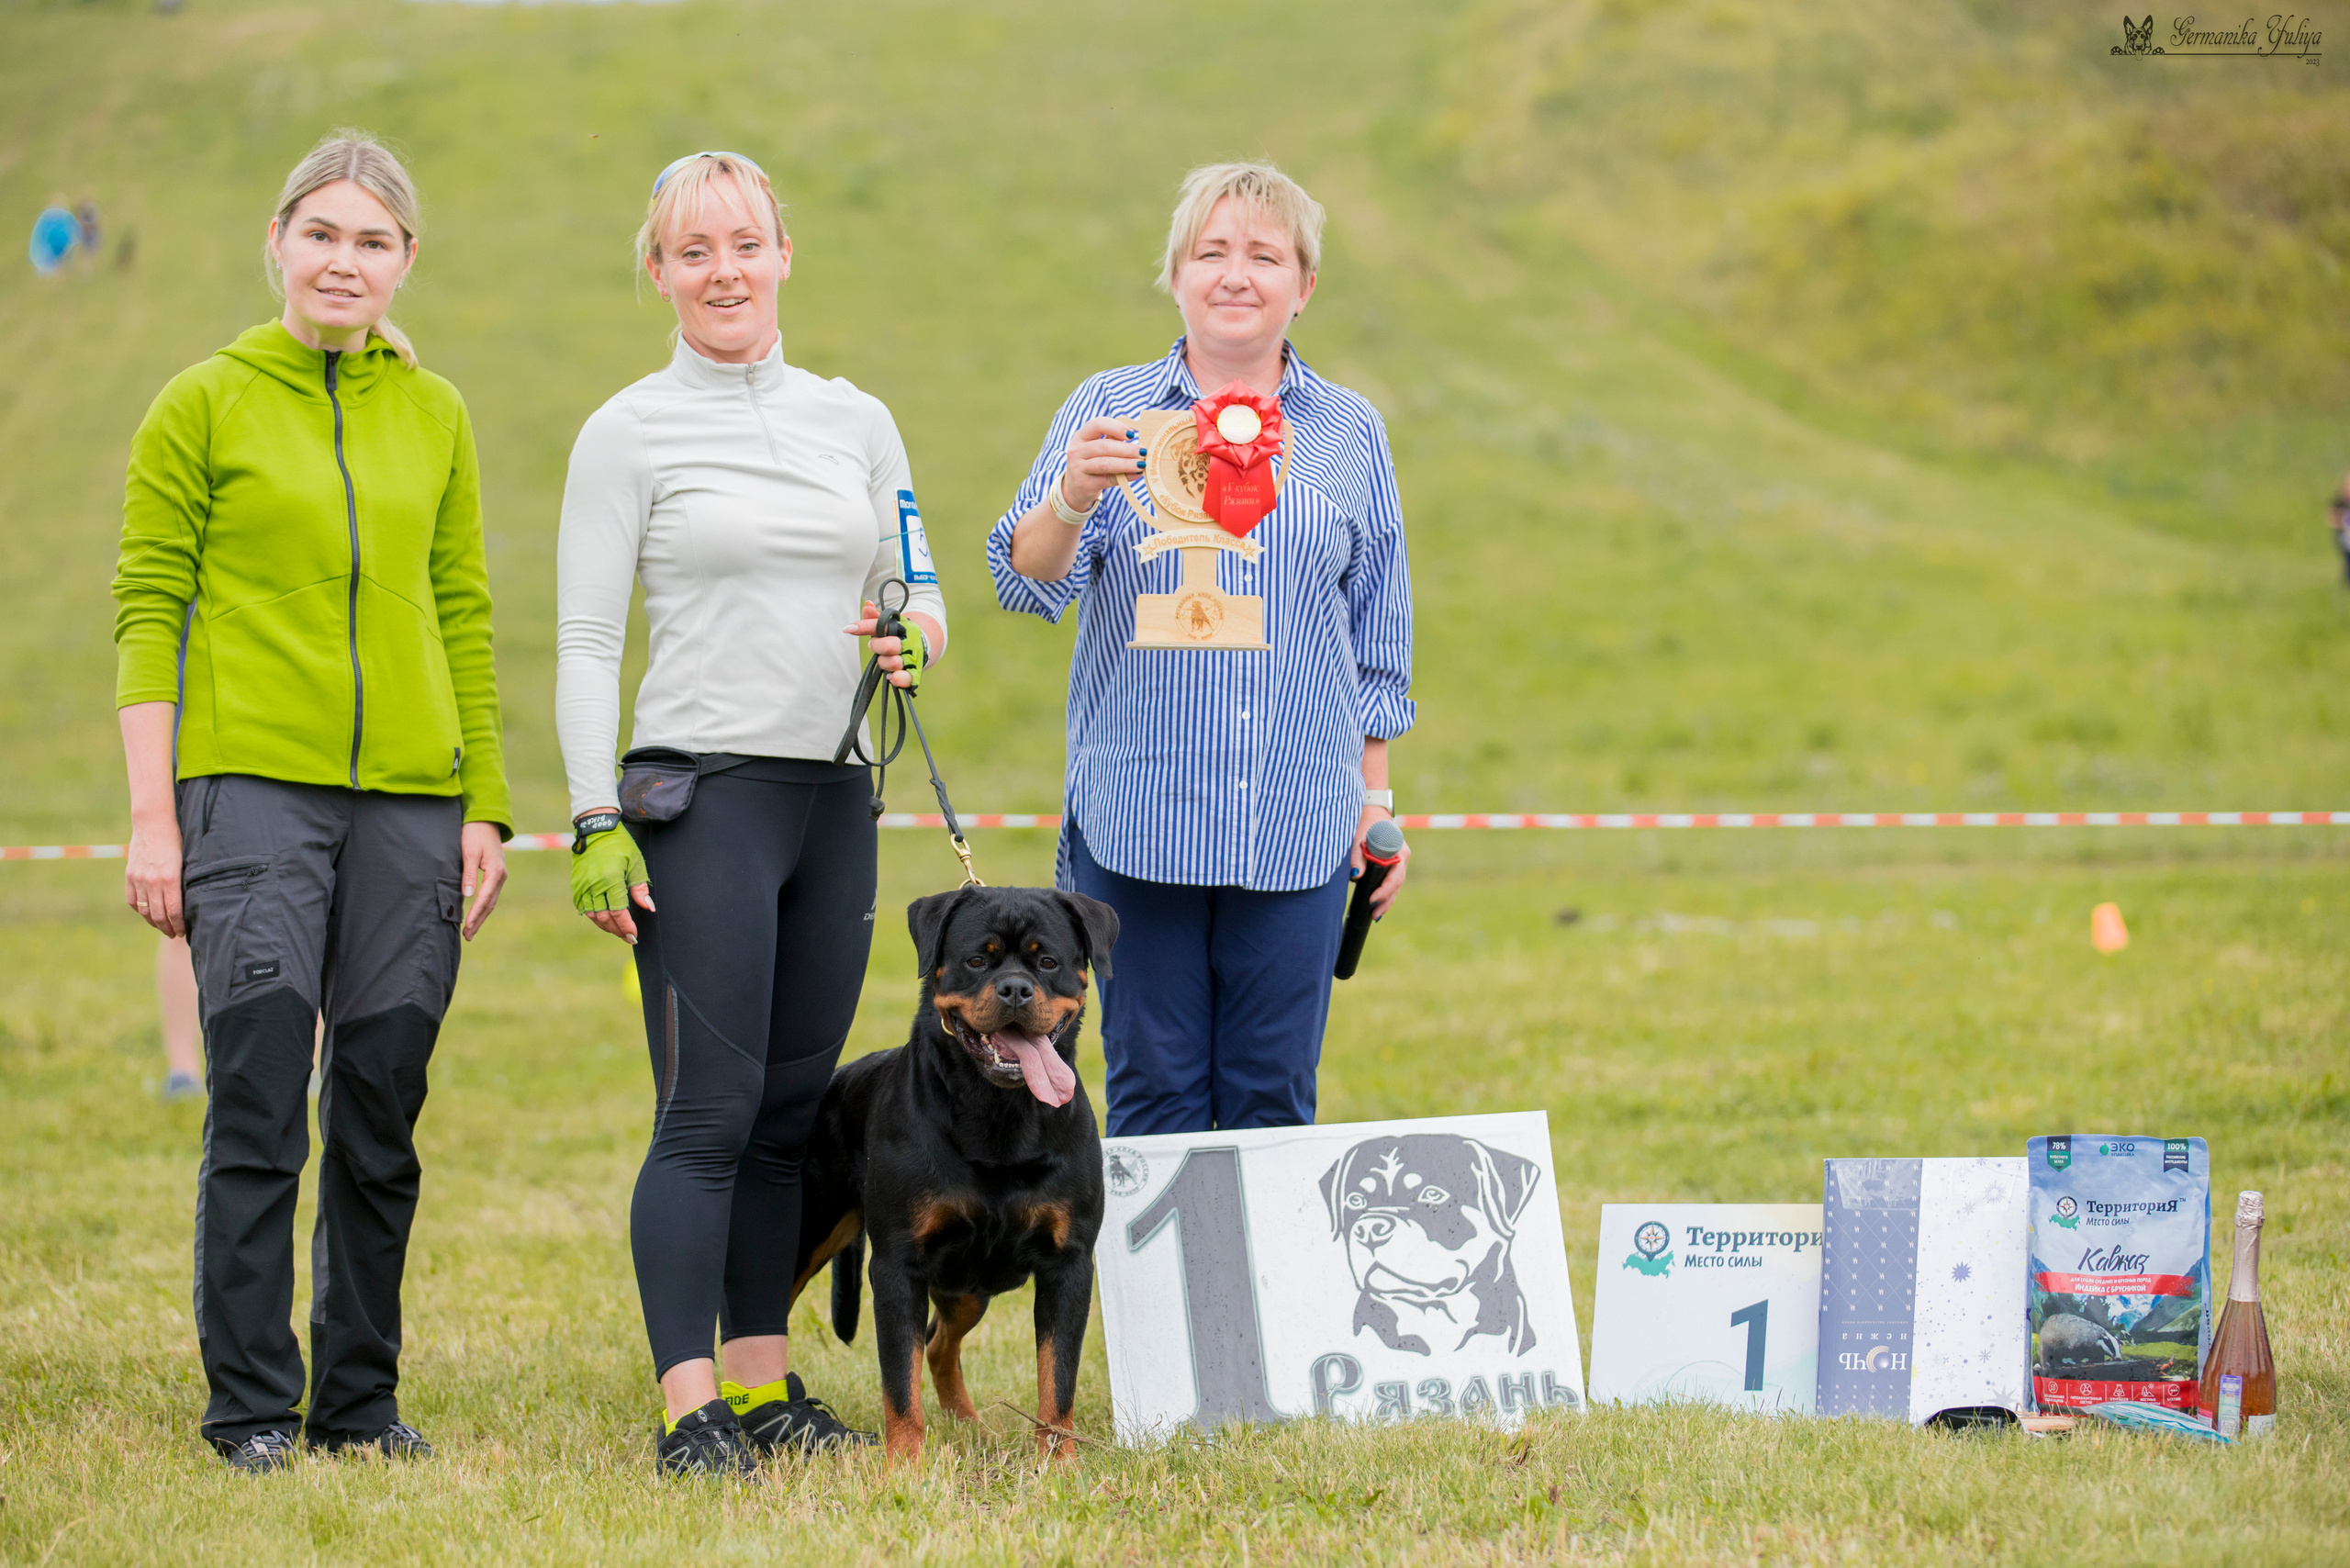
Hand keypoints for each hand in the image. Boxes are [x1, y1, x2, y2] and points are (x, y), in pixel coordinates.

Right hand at [125, 814, 183, 936]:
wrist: (153, 824)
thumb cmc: (176, 841)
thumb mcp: (186, 862)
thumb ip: (184, 882)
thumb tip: (190, 904)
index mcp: (170, 878)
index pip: (174, 911)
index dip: (178, 925)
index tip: (183, 932)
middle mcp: (153, 881)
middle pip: (158, 915)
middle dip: (167, 928)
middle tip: (174, 934)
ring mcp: (139, 879)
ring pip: (145, 910)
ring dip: (154, 922)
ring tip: (162, 927)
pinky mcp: (130, 876)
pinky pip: (133, 900)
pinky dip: (140, 910)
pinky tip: (148, 914)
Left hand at [460, 821, 507, 939]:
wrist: (486, 821)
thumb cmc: (474, 834)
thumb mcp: (468, 852)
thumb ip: (468, 874)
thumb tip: (467, 895)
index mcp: (496, 872)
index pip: (484, 898)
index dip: (475, 914)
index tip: (466, 926)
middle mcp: (501, 876)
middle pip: (490, 904)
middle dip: (478, 921)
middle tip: (467, 936)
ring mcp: (500, 876)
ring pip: (491, 901)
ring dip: (481, 916)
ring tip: (470, 931)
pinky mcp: (496, 875)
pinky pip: (490, 895)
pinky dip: (483, 907)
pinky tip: (476, 914)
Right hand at [572, 818, 652, 942]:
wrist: (596, 829)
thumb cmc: (620, 845)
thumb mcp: (636, 863)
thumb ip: (640, 888)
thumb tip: (648, 908)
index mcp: (611, 880)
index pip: (619, 912)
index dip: (626, 927)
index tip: (634, 935)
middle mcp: (594, 885)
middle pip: (605, 918)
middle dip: (617, 930)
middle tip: (628, 937)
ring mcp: (582, 886)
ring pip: (592, 915)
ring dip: (605, 926)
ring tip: (617, 931)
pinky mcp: (576, 884)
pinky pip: (582, 907)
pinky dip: (593, 916)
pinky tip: (603, 920)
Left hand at [843, 605, 939, 689]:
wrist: (922, 646)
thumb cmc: (898, 635)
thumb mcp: (887, 625)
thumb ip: (874, 617)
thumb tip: (867, 604)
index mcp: (900, 627)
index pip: (881, 624)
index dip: (864, 626)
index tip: (848, 629)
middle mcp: (908, 641)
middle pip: (889, 646)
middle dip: (877, 647)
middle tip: (874, 646)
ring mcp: (912, 658)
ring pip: (895, 663)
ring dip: (885, 663)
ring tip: (885, 660)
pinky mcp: (915, 672)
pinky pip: (907, 678)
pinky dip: (899, 679)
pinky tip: (891, 677)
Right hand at [1058, 415, 1148, 513]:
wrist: (1076, 487)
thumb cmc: (1092, 462)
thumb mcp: (1097, 448)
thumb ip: (1112, 439)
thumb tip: (1136, 434)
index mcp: (1081, 436)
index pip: (1097, 425)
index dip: (1116, 427)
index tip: (1132, 434)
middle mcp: (1077, 450)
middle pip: (1104, 446)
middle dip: (1126, 449)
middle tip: (1143, 451)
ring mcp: (1079, 467)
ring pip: (1105, 463)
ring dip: (1126, 463)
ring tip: (1141, 464)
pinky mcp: (1086, 483)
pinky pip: (1109, 479)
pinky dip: (1125, 476)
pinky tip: (1136, 474)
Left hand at [1349, 806, 1408, 917]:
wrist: (1372, 813)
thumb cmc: (1366, 825)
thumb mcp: (1359, 839)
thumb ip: (1357, 857)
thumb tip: (1355, 876)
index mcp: (1398, 852)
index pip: (1394, 877)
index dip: (1383, 891)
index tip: (1371, 900)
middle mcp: (1402, 858)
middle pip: (1396, 885)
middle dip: (1385, 901)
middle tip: (1374, 915)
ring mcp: (1399, 861)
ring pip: (1395, 885)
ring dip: (1386, 901)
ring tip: (1375, 915)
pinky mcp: (1394, 864)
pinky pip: (1392, 882)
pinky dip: (1386, 893)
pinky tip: (1379, 906)